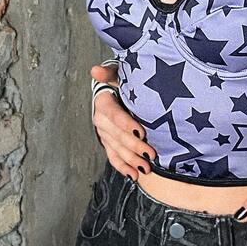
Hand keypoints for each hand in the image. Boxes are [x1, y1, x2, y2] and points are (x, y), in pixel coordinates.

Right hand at [90, 64, 155, 179]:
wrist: (116, 92)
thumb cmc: (122, 81)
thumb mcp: (118, 74)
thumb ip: (110, 72)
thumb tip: (95, 70)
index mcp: (104, 103)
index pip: (114, 115)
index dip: (127, 124)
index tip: (141, 132)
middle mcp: (101, 120)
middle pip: (118, 136)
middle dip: (135, 147)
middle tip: (151, 154)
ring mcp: (104, 134)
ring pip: (117, 149)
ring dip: (131, 160)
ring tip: (146, 168)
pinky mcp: (108, 143)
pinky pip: (113, 157)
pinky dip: (123, 168)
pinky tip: (133, 176)